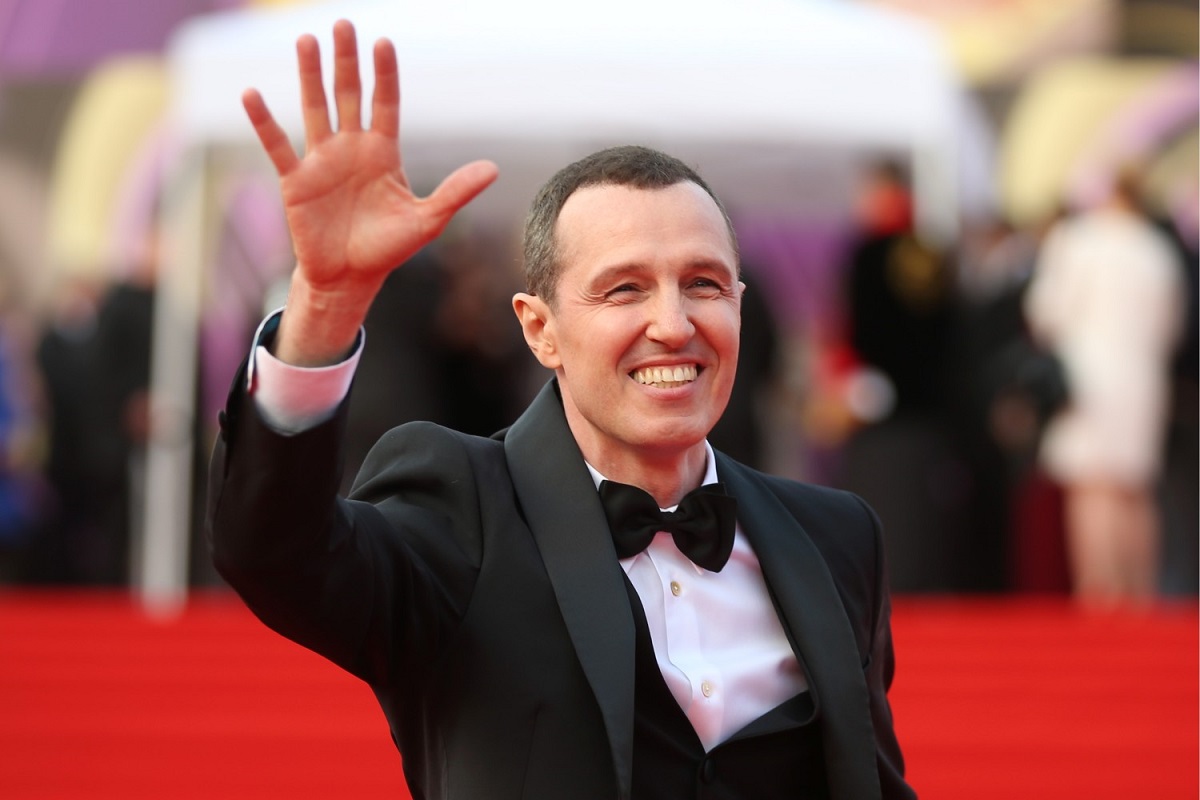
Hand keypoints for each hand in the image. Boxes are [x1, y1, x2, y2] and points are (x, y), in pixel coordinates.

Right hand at [244, 19, 497, 364]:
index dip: (384, 75)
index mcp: (383, 153)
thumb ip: (455, 192)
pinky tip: (251, 94)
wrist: (350, 278)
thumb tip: (493, 169)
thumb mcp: (427, 221)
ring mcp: (321, 161)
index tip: (383, 43)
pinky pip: (277, 145)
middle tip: (343, 24)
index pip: (385, 104)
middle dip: (346, 61)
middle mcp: (351, 148)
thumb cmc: (387, 249)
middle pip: (348, 95)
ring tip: (306, 40)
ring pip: (314, 109)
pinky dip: (264, 121)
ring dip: (309, 76)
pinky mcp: (295, 180)